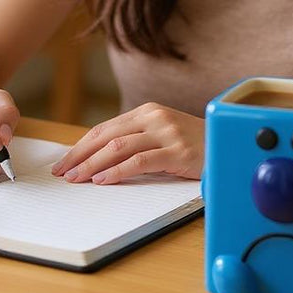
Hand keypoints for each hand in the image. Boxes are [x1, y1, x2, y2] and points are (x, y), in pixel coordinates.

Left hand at [51, 102, 203, 183]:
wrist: (230, 147)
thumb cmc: (194, 146)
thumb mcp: (162, 137)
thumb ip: (136, 141)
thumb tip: (97, 161)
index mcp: (147, 111)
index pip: (104, 128)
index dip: (81, 146)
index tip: (64, 162)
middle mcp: (154, 117)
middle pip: (106, 136)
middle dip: (80, 155)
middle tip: (62, 173)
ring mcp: (166, 133)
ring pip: (118, 146)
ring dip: (92, 164)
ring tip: (77, 178)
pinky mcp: (177, 151)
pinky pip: (139, 161)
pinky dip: (117, 171)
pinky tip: (103, 180)